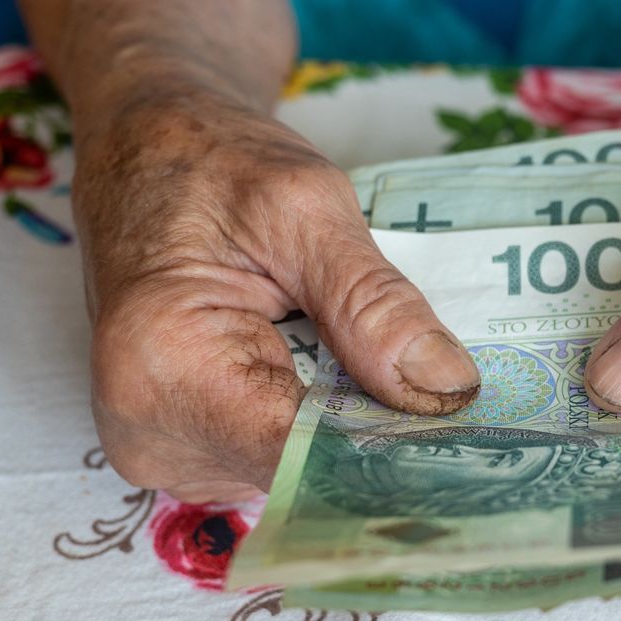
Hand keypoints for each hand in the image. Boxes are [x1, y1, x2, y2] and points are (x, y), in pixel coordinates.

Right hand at [75, 91, 479, 502]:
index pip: (301, 456)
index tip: (472, 427)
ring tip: (370, 353)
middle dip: (377, 434)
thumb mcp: (306, 208)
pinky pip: (273, 456)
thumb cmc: (212, 160)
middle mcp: (148, 428)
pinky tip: (334, 368)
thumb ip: (373, 303)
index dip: (393, 447)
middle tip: (442, 380)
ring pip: (295, 472)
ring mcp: (163, 446)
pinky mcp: (185, 444)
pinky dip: (317, 419)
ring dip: (348, 423)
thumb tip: (450, 389)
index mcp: (164, 365)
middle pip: (300, 472)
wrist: (149, 148)